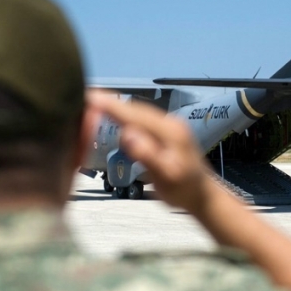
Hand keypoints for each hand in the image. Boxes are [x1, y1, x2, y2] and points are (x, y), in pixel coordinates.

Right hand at [88, 91, 210, 214]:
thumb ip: (147, 155)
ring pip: (139, 112)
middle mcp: (170, 123)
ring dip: (118, 109)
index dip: (111, 106)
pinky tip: (116, 118)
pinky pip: (143, 119)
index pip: (135, 115)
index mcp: (169, 131)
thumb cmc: (183, 189)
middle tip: (87, 98)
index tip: (90, 96)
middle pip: (136, 109)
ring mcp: (170, 126)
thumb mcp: (165, 177)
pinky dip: (127, 116)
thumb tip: (127, 134)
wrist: (203, 195)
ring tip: (96, 104)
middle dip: (112, 103)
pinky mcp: (167, 132)